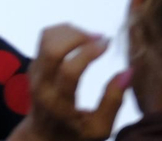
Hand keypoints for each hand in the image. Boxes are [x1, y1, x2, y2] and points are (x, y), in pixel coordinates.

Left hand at [10, 24, 130, 140]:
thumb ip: (113, 101)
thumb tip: (128, 72)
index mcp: (58, 103)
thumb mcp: (100, 128)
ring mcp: (34, 73)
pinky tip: (80, 38)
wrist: (42, 136)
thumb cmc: (76, 134)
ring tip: (92, 37)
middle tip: (99, 37)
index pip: (69, 70)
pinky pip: (44, 40)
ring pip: (46, 39)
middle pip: (51, 49)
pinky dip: (62, 32)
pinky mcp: (33, 65)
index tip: (107, 44)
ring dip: (70, 31)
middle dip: (77, 36)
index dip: (88, 53)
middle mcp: (41, 85)